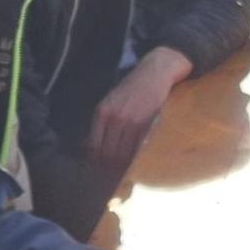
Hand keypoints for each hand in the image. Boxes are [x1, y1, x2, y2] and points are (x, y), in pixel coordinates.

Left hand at [88, 47, 190, 164]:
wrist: (155, 72)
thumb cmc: (134, 88)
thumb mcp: (113, 101)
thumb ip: (105, 121)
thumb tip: (96, 147)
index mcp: (102, 112)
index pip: (94, 146)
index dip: (97, 162)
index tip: (101, 171)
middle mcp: (112, 117)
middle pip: (107, 153)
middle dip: (110, 167)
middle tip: (114, 177)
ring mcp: (128, 121)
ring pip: (122, 153)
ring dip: (123, 166)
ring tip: (126, 174)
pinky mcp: (144, 123)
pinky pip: (137, 148)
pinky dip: (136, 158)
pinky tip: (137, 163)